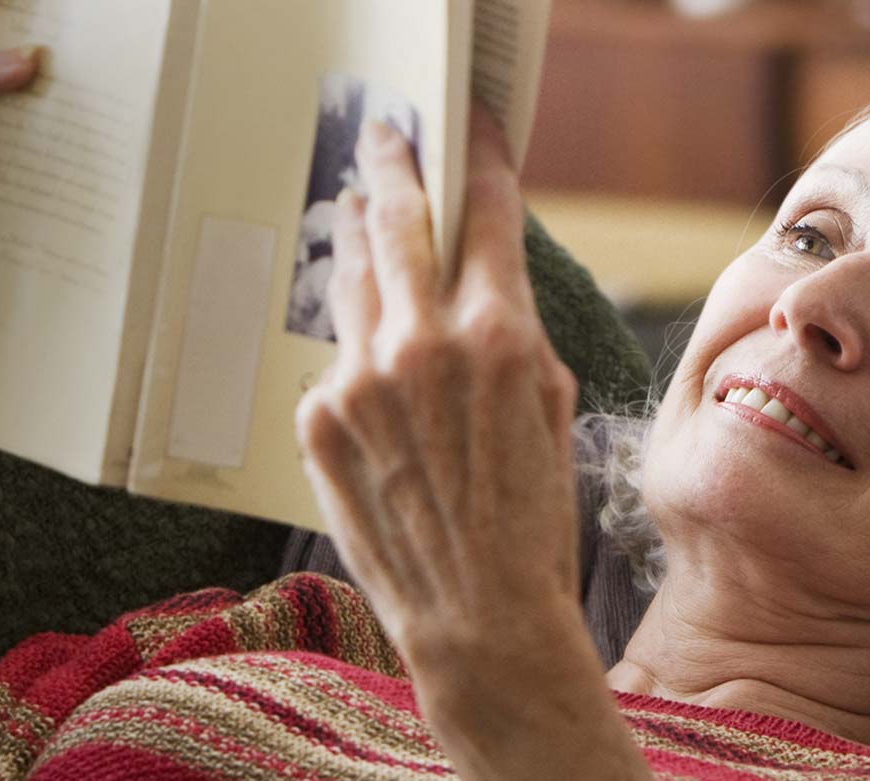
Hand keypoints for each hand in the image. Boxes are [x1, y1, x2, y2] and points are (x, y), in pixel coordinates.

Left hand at [295, 111, 582, 660]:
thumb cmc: (531, 520)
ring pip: (354, 279)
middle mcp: (422, 345)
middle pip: (398, 220)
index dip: (479, 160)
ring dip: (359, 239)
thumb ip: (513, 332)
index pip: (485, 214)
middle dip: (394, 165)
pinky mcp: (320, 419)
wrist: (479, 618)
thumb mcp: (550, 407)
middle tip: (386, 135)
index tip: (471, 128)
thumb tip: (482, 278)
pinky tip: (373, 371)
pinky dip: (358, 355)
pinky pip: (339, 361)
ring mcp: (361, 380)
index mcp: (498, 335)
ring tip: (359, 212)